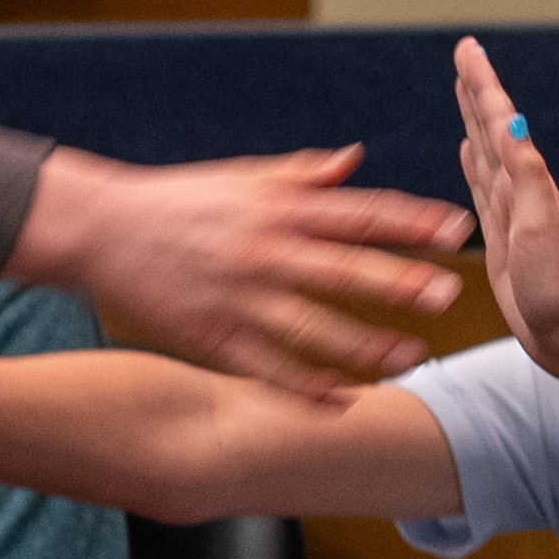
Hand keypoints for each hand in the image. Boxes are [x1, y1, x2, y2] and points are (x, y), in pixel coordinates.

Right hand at [15, 147, 461, 393]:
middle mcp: (263, 248)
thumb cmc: (178, 198)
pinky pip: (266, 367)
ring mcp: (238, 296)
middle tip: (448, 294)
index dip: (409, 220)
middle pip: (342, 267)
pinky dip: (305, 386)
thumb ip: (304, 173)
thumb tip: (357, 158)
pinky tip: (342, 400)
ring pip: (312, 326)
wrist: (102, 228)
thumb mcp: (243, 175)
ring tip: (412, 357)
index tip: (457, 228)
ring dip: (364, 344)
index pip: (356, 211)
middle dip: (398, 281)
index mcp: (276, 204)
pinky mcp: (211, 335)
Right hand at [448, 37, 558, 367]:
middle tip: (464, 56)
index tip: (468, 49)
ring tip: (463, 91)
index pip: (498, 121)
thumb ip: (529, 177)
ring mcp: (511, 213)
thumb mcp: (542, 229)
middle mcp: (518, 191)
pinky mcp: (502, 239)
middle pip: (490, 128)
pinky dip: (474, 165)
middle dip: (475, 91)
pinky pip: (482, 189)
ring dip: (473, 121)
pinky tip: (469, 151)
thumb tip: (512, 124)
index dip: (481, 84)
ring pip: (486, 153)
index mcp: (525, 183)